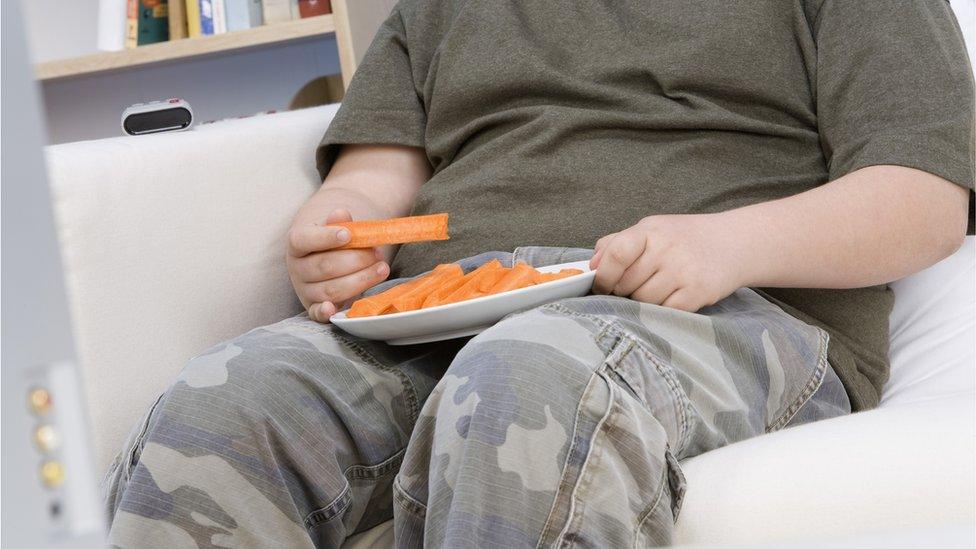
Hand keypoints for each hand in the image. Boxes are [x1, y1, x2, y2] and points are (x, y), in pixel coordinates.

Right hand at [286, 209, 389, 321]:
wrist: (328, 256)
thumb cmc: (334, 241)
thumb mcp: (336, 227)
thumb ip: (339, 222)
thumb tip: (341, 213)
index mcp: (297, 242)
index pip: (304, 239)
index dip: (325, 237)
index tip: (348, 234)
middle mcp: (296, 268)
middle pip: (325, 266)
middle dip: (356, 260)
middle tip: (377, 253)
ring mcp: (304, 289)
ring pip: (331, 289)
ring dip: (361, 280)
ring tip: (382, 268)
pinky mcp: (313, 307)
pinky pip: (317, 314)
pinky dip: (325, 313)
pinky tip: (334, 309)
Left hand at [590, 213, 745, 311]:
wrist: (733, 243)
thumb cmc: (683, 239)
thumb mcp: (650, 230)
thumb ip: (616, 243)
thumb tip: (591, 265)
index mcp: (649, 230)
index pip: (616, 254)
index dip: (603, 275)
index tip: (601, 285)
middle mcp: (667, 249)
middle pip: (626, 284)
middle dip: (624, 291)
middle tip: (635, 286)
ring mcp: (683, 271)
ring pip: (643, 301)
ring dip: (644, 301)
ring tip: (657, 289)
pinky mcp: (698, 292)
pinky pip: (665, 311)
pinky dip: (663, 310)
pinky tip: (671, 297)